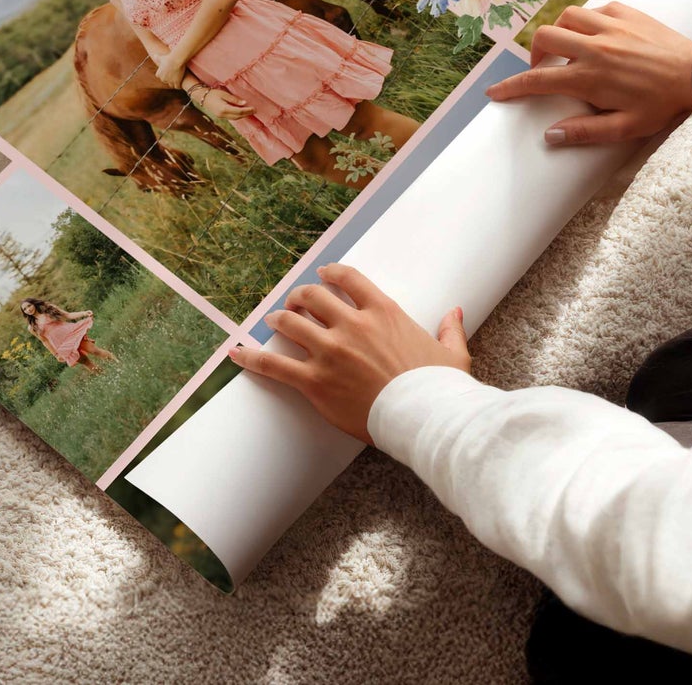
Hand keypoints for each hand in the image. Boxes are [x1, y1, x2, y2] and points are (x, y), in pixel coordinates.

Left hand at [154, 51, 187, 89]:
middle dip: (168, 79)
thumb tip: (154, 55)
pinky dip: (179, 86)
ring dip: (173, 83)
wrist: (176, 60)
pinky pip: (177, 87)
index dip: (163, 74)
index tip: (167, 72)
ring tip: (177, 80)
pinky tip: (180, 84)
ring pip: (171, 85)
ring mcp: (170, 81)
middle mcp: (163, 79)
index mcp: (158, 74)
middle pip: (165, 81)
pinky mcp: (177, 82)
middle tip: (173, 74)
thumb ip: (157, 57)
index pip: (160, 76)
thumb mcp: (161, 57)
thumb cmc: (168, 58)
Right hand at [196, 86, 253, 120]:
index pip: (239, 112)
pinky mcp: (220, 116)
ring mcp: (221, 116)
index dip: (247, 111)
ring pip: (235, 118)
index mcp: (224, 109)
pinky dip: (237, 115)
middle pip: (237, 116)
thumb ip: (234, 100)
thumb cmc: (213, 93)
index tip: (254, 108)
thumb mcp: (224, 94)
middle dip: (246, 114)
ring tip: (250, 111)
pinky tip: (242, 112)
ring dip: (243, 115)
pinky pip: (231, 117)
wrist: (202, 96)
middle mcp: (222, 114)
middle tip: (254, 110)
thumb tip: (244, 103)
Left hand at [228, 264, 469, 443]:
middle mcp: (352, 324)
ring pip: (291, 323)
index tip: (322, 274)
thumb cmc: (440, 388)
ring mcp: (331, 351)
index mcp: (383, 312)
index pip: (348, 278)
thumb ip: (450, 329)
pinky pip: (275, 365)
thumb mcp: (451, 353)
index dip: (330, 273)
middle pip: (313, 296)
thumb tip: (455, 312)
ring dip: (279, 319)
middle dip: (300, 297)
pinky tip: (236, 352)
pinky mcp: (316, 381)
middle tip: (295, 303)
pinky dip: (252, 357)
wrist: (426, 418)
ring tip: (273, 320)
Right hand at [485, 1, 691, 146]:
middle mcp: (594, 47)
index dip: (511, 87)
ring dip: (560, 32)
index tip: (495, 92)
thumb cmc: (663, 105)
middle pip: (544, 38)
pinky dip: (587, 21)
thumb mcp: (626, 128)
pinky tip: (596, 35)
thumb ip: (586, 132)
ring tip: (568, 49)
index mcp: (590, 77)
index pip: (538, 80)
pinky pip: (594, 9)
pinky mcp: (626, 12)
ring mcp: (610, 26)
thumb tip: (549, 135)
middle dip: (534, 54)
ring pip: (566, 17)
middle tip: (543, 68)